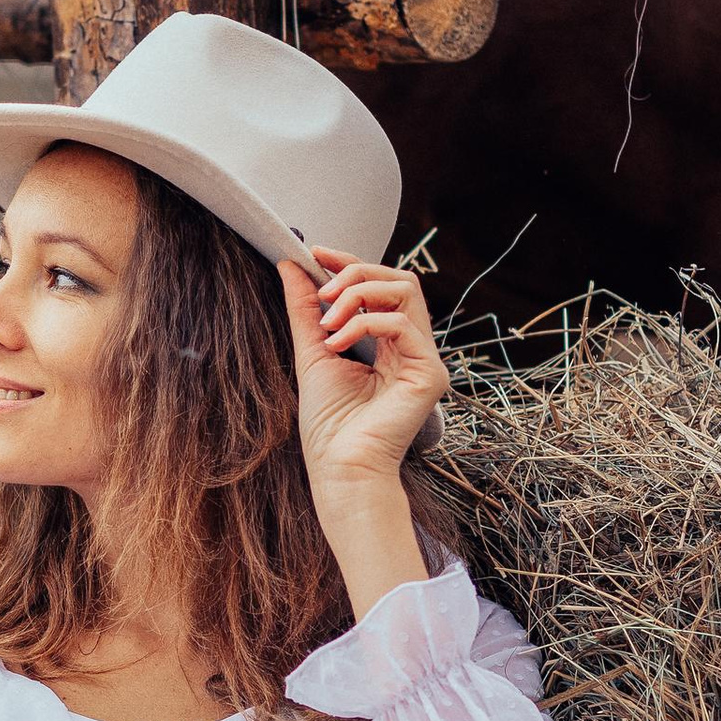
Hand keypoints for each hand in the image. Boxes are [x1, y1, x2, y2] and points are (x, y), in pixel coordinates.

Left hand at [279, 251, 449, 509]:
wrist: (339, 467)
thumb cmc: (328, 423)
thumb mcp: (312, 351)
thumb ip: (305, 309)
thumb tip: (290, 265)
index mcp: (389, 341)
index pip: (381, 285)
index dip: (351, 262)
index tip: (316, 253)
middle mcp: (412, 346)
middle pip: (399, 279)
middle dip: (356, 273)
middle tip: (323, 290)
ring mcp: (424, 358)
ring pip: (404, 292)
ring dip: (358, 295)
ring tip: (328, 322)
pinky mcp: (430, 373)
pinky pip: (402, 325)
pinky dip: (365, 324)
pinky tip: (339, 343)